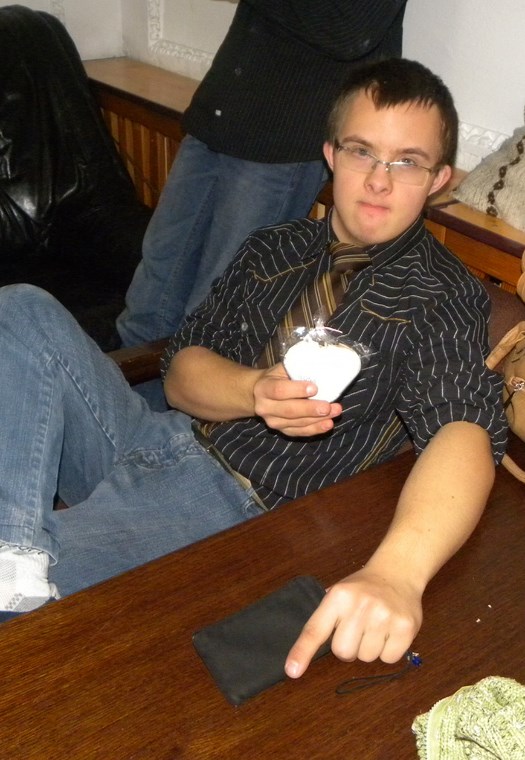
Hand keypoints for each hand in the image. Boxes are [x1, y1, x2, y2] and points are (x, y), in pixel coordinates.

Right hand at [253, 363, 341, 436]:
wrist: (260, 394)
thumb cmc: (276, 378)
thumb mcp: (281, 368)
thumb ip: (296, 368)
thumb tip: (321, 364)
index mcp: (264, 388)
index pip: (279, 390)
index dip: (297, 390)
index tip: (315, 388)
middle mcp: (265, 407)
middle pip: (289, 410)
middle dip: (311, 409)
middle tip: (328, 406)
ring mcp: (273, 421)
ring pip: (297, 423)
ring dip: (318, 419)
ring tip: (335, 412)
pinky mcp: (282, 430)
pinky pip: (300, 432)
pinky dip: (315, 429)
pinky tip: (328, 424)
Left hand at [284, 569, 422, 677]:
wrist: (397, 573)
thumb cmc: (362, 588)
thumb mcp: (339, 593)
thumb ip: (325, 619)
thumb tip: (304, 656)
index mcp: (338, 596)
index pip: (315, 629)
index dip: (302, 652)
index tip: (292, 671)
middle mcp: (360, 605)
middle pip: (342, 652)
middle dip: (348, 648)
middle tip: (357, 629)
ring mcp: (384, 616)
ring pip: (366, 658)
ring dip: (369, 648)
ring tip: (376, 626)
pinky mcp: (405, 628)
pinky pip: (388, 659)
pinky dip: (387, 651)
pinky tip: (390, 631)